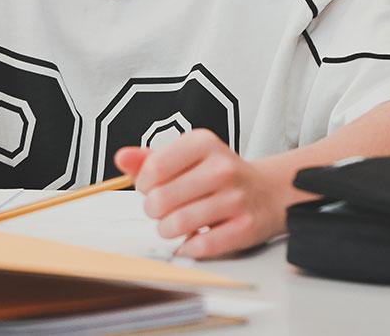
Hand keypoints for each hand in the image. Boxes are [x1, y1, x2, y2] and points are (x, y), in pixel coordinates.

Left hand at [114, 130, 286, 258]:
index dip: (143, 185)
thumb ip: (150, 158)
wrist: (268, 191)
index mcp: (203, 143)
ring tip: (174, 224)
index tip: (150, 188)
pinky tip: (192, 238)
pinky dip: (189, 247)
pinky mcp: (245, 227)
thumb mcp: (187, 156)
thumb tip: (121, 157)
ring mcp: (236, 198)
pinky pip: (201, 245)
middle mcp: (222, 168)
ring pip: (178, 224)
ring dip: (168, 230)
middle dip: (154, 210)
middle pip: (161, 199)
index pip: (153, 168)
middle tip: (162, 209)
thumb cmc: (219, 175)